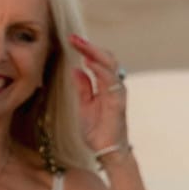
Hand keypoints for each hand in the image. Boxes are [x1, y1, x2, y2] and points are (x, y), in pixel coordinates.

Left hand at [67, 33, 127, 155]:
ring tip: (80, 44)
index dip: (86, 49)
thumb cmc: (97, 132)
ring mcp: (117, 93)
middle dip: (89, 46)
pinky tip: (89, 62)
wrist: (107, 152)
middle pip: (105, 58)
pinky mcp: (118, 102)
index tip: (70, 40)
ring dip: (94, 53)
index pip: (97, 61)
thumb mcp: (84, 107)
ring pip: (110, 65)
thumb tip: (76, 70)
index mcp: (105, 86)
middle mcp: (113, 86)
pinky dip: (101, 70)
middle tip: (73, 37)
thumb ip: (83, 88)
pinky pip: (111, 81)